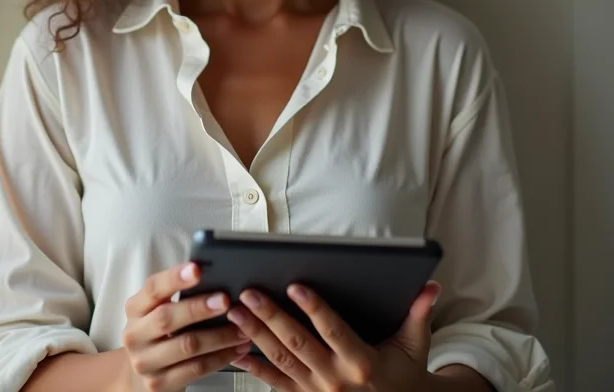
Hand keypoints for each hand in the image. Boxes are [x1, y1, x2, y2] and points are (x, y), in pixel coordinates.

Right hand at [121, 261, 251, 391]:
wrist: (141, 372)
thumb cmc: (157, 331)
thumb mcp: (157, 309)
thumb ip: (176, 294)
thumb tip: (213, 274)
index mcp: (135, 308)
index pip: (153, 288)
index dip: (175, 278)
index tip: (197, 269)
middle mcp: (135, 335)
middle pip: (167, 318)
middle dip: (199, 308)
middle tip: (226, 300)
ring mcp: (145, 362)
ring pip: (187, 346)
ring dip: (220, 336)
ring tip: (242, 328)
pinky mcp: (159, 384)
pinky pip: (196, 369)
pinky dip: (220, 357)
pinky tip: (236, 349)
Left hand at [225, 281, 440, 390]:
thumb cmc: (405, 374)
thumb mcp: (415, 345)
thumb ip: (419, 313)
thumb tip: (431, 285)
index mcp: (362, 363)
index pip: (334, 331)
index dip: (315, 308)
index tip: (295, 285)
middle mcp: (337, 381)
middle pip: (299, 344)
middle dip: (271, 317)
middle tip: (249, 292)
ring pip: (282, 361)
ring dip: (256, 336)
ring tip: (236, 313)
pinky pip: (277, 384)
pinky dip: (255, 368)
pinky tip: (236, 351)